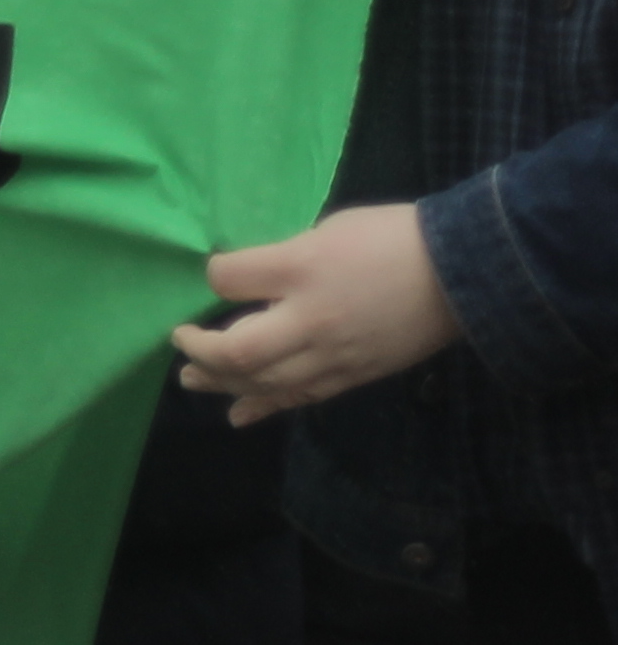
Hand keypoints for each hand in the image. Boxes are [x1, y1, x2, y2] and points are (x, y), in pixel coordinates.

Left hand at [177, 204, 459, 423]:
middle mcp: (310, 319)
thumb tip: (254, 277)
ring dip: (220, 383)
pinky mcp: (354, 377)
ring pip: (263, 382)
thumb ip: (287, 256)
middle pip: (236, 350)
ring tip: (191, 379)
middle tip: (181, 339)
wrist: (462, 275)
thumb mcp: (328, 229)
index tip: (214, 274)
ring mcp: (332, 355)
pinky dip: (264, 407)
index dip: (211, 276)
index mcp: (300, 267)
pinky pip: (301, 398)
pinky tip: (237, 414)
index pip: (228, 279)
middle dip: (199, 349)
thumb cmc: (393, 237)